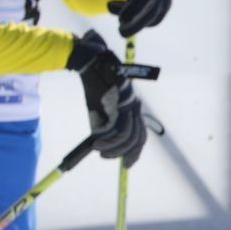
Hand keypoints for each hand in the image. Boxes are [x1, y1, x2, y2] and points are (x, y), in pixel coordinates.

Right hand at [67, 31, 146, 166]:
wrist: (90, 64)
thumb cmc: (94, 86)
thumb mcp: (99, 109)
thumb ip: (103, 125)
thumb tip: (100, 144)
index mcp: (133, 109)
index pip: (140, 135)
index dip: (135, 151)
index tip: (127, 164)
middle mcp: (135, 108)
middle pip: (138, 138)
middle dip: (126, 153)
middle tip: (111, 160)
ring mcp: (131, 106)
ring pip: (129, 137)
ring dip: (114, 149)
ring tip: (100, 152)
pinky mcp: (123, 105)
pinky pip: (120, 131)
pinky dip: (110, 142)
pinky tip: (98, 145)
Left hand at [107, 0, 171, 36]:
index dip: (135, 7)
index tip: (122, 19)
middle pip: (152, 11)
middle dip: (136, 24)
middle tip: (121, 32)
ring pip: (152, 18)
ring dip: (134, 23)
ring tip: (117, 18)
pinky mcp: (164, 8)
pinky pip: (152, 21)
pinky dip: (139, 22)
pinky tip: (126, 16)